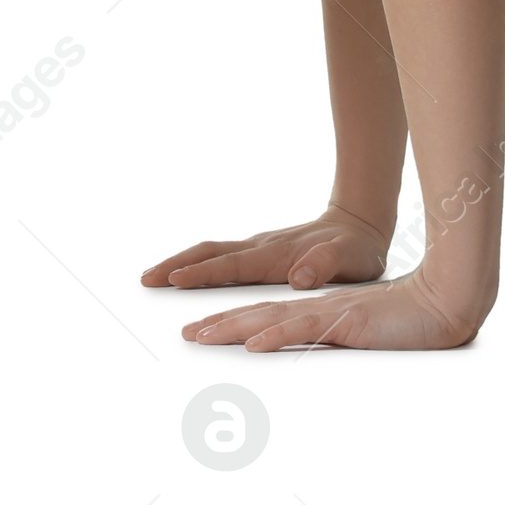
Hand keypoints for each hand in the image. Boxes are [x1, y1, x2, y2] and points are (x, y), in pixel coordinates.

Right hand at [141, 205, 390, 292]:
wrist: (359, 224)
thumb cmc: (356, 248)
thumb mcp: (350, 259)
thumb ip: (324, 265)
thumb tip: (299, 277)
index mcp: (275, 254)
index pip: (231, 264)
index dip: (202, 273)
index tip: (175, 280)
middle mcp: (260, 247)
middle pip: (209, 253)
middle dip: (176, 265)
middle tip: (146, 278)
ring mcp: (258, 247)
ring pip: (211, 252)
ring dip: (181, 263)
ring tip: (154, 276)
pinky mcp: (260, 252)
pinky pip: (221, 256)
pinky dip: (198, 263)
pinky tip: (189, 273)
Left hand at [184, 268, 481, 351]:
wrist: (446, 298)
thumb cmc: (406, 318)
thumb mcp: (360, 330)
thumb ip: (333, 334)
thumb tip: (305, 346)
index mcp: (315, 305)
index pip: (262, 311)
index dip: (228, 317)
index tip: (197, 328)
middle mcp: (315, 304)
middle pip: (255, 311)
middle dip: (216, 320)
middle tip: (183, 333)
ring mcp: (328, 311)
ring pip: (270, 316)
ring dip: (232, 325)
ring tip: (199, 335)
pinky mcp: (346, 320)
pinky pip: (305, 328)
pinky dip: (276, 334)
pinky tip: (254, 343)